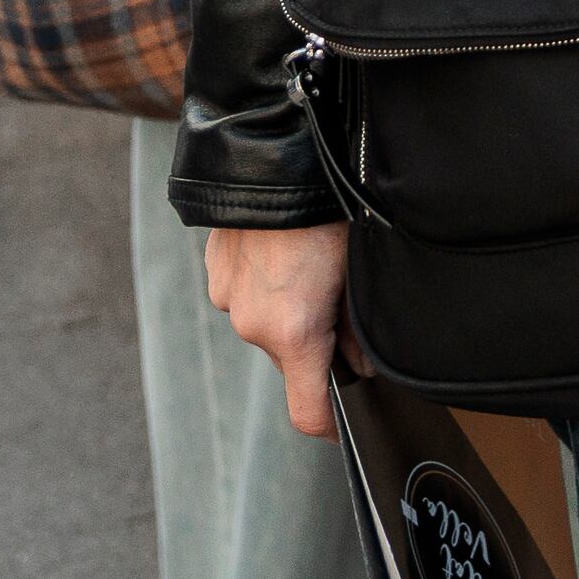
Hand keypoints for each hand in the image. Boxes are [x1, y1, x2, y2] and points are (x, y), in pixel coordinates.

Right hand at [207, 224, 347, 440]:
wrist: (270, 152)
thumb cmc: (325, 207)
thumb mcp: (358, 268)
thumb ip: (359, 328)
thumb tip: (361, 365)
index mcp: (292, 332)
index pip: (308, 413)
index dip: (332, 426)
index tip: (346, 423)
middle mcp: (252, 324)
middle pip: (291, 359)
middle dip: (317, 345)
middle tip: (344, 303)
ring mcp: (229, 298)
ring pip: (268, 324)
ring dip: (290, 310)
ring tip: (313, 262)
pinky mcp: (216, 271)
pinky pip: (248, 294)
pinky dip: (268, 285)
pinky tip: (286, 250)